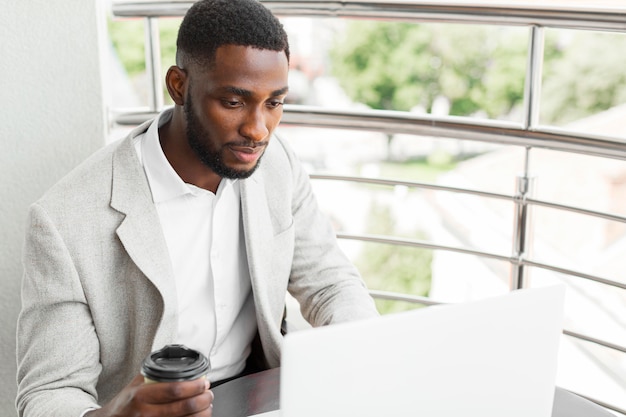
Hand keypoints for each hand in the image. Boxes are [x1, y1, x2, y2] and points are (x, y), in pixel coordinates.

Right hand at [87, 374, 212, 416]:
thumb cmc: (124, 404)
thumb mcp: (135, 385)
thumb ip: (154, 376)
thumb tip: (177, 363)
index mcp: (141, 396)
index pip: (174, 390)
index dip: (194, 386)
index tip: (204, 382)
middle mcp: (146, 413)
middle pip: (183, 407)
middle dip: (202, 400)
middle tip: (209, 394)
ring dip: (202, 414)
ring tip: (207, 406)